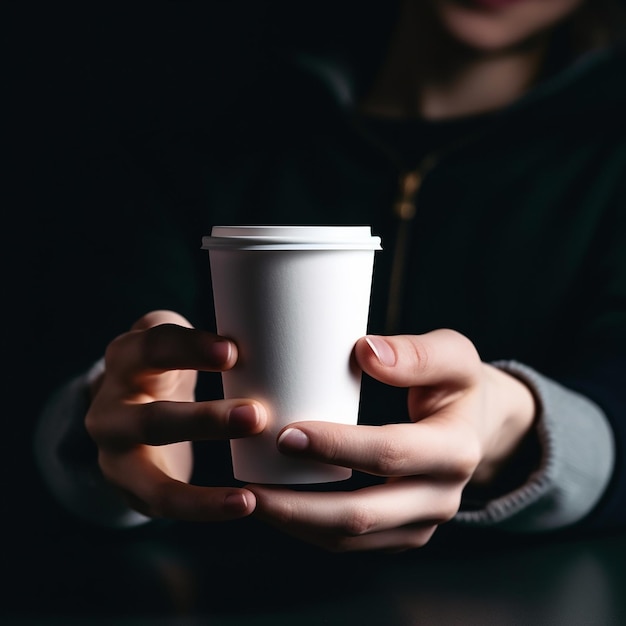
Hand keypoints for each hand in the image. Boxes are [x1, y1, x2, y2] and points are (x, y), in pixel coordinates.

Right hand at [85, 310, 266, 521]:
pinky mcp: (128, 486)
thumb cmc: (167, 364)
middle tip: (256, 417)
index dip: (190, 348)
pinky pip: (163, 505)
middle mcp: (111, 406)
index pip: (154, 347)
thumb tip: (278, 334)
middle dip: (205, 421)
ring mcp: (114, 452)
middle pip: (153, 419)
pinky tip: (242, 506)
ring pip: (151, 479)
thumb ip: (212, 335)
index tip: (233, 352)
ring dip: (200, 494)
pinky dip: (202, 509)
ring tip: (246, 499)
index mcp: (127, 358)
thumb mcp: (176, 340)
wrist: (123, 405)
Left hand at [249, 329, 536, 551]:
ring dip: (296, 524)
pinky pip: (351, 542)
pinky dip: (309, 530)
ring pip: (351, 538)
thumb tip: (366, 352)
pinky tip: (277, 507)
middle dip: (300, 504)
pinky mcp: (402, 532)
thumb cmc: (456, 385)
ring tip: (251, 501)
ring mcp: (421, 523)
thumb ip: (416, 353)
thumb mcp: (454, 356)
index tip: (284, 433)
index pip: (388, 453)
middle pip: (363, 513)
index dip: (334, 447)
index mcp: (456, 450)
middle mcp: (441, 497)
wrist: (476, 426)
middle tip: (252, 485)